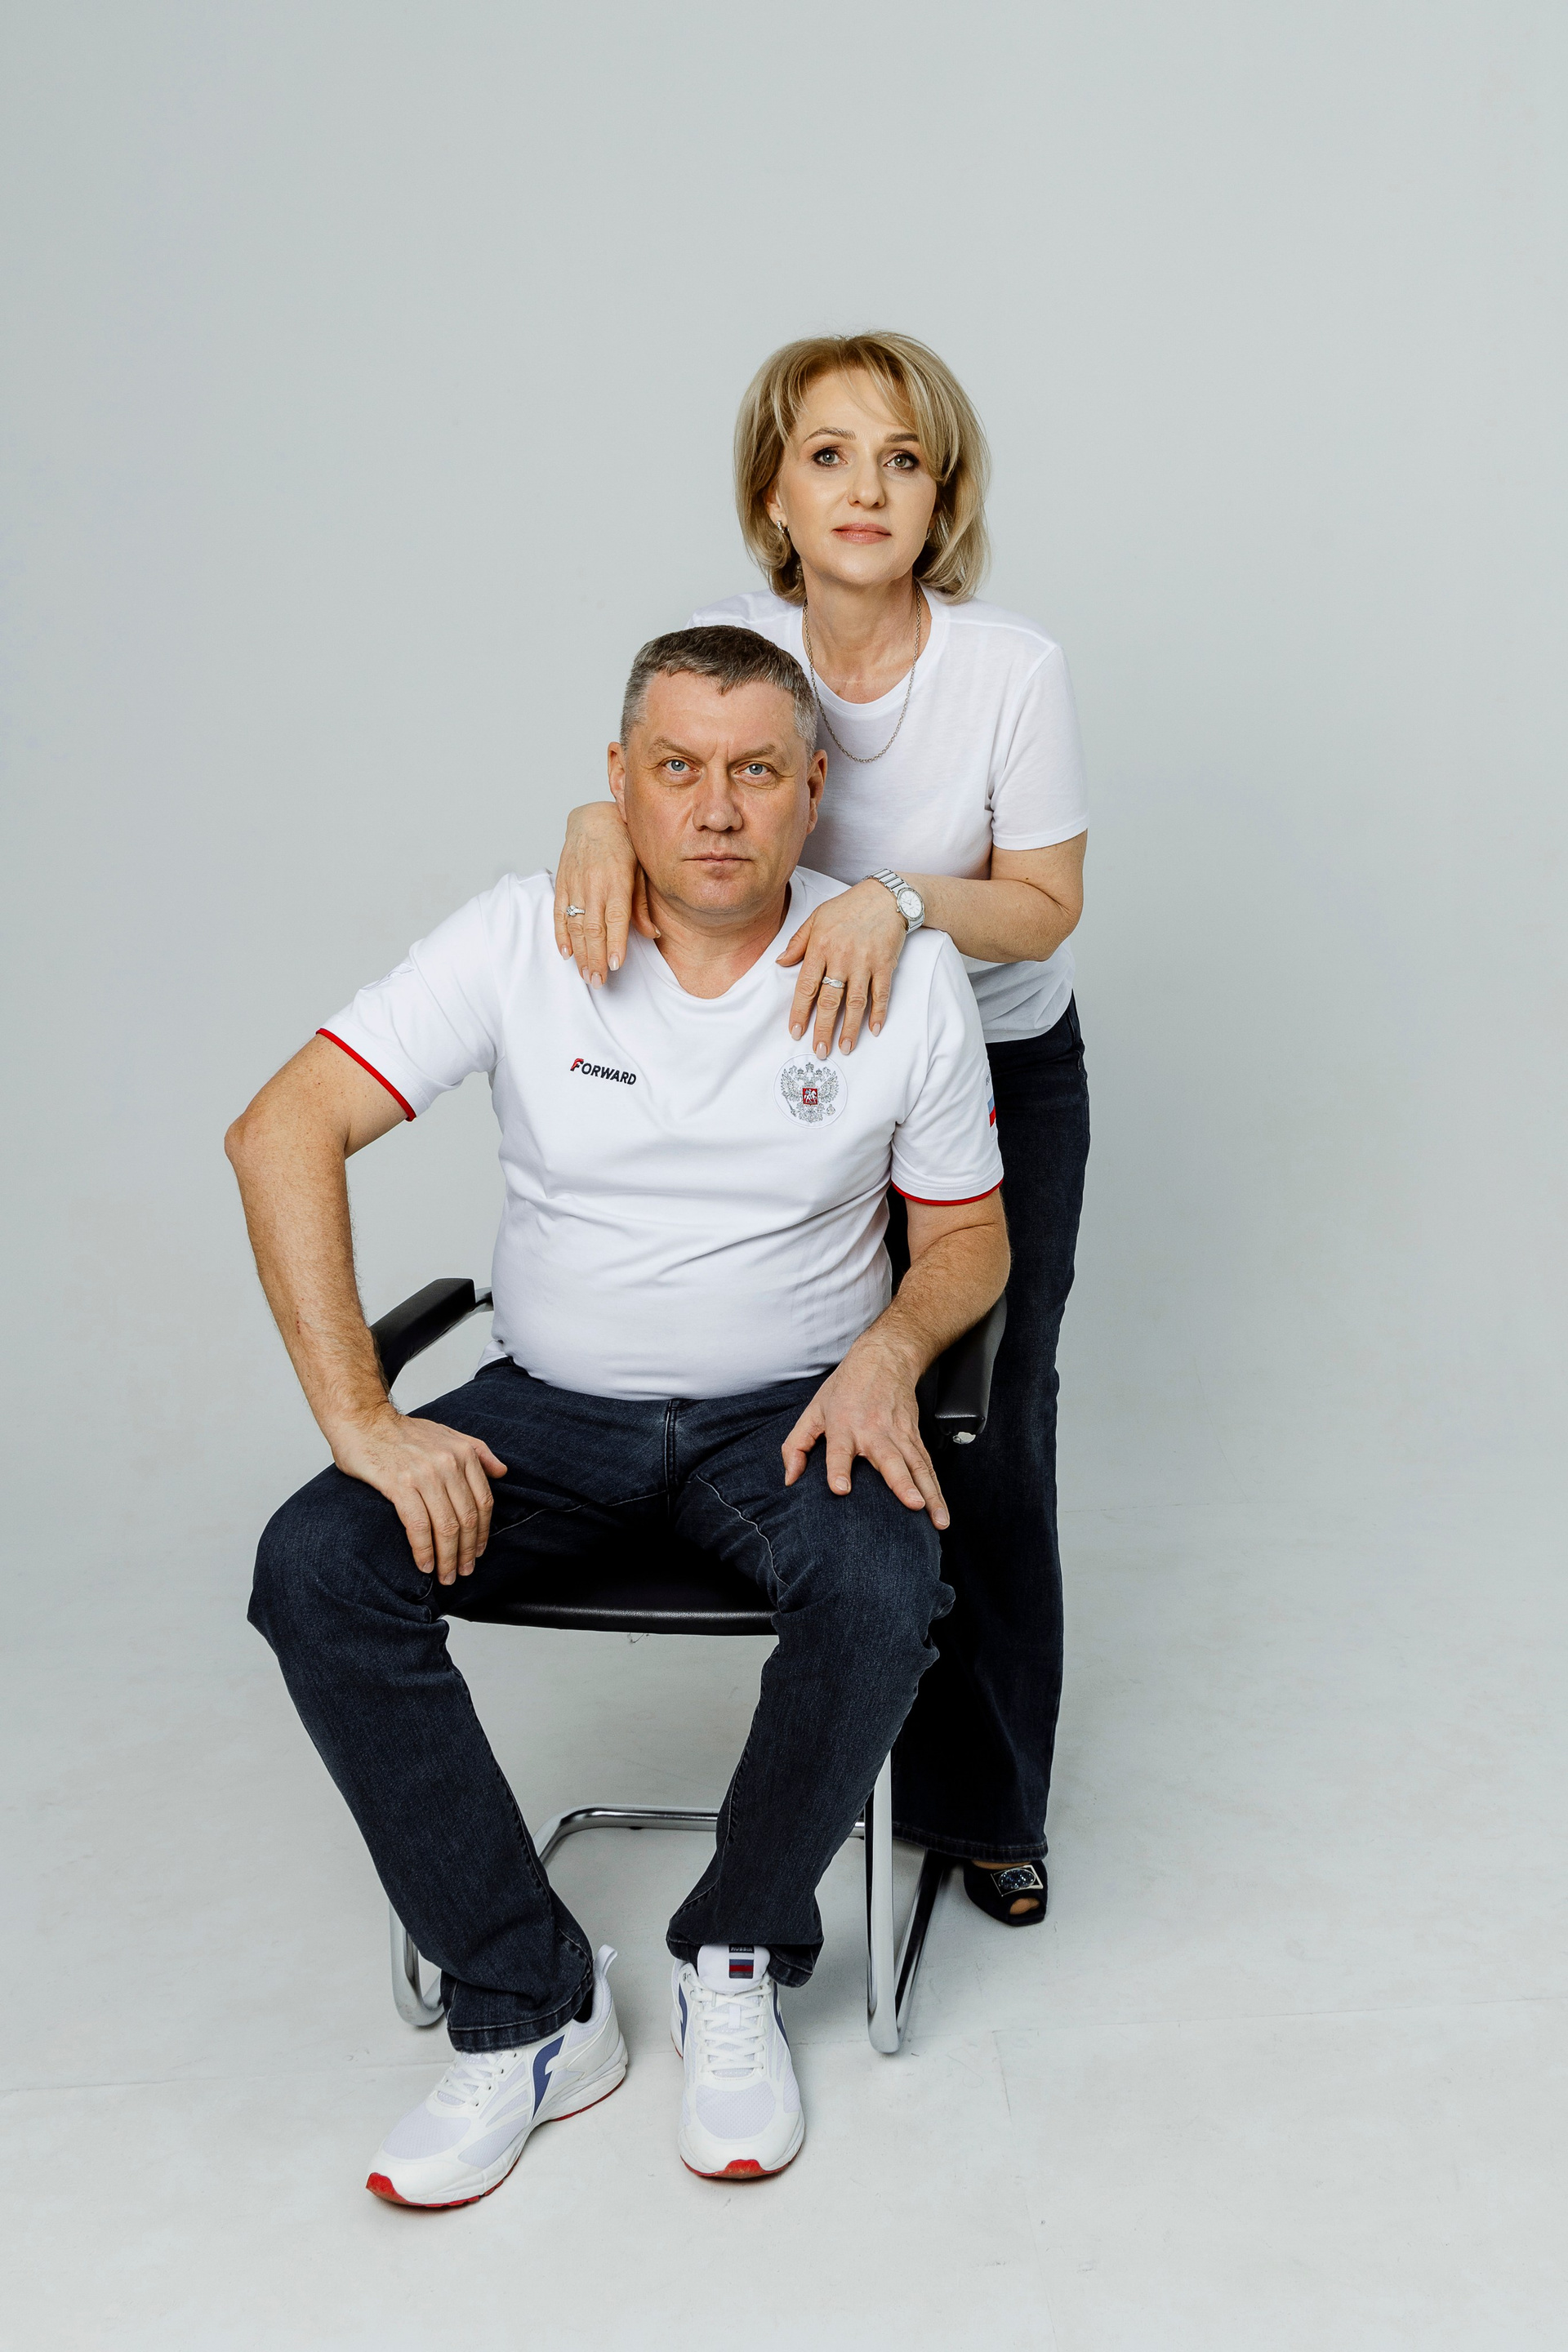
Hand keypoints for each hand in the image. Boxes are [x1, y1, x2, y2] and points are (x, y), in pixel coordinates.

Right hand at [330, 1406, 508, 1584]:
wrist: (362, 1419)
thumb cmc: (402, 1431)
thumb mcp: (447, 1434)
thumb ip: (477, 1451)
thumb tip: (502, 1472)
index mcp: (463, 1453)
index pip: (483, 1502)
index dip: (482, 1532)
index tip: (479, 1551)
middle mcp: (448, 1463)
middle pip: (466, 1518)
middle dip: (467, 1552)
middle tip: (463, 1571)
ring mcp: (424, 1475)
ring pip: (445, 1526)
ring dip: (447, 1558)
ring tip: (445, 1575)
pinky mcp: (399, 1485)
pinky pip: (418, 1526)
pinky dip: (424, 1550)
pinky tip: (424, 1564)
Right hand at [553, 803, 656, 985]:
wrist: (594, 818)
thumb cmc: (624, 844)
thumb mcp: (642, 869)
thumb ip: (643, 903)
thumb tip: (653, 934)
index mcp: (617, 880)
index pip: (615, 917)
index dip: (615, 942)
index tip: (615, 965)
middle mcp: (594, 884)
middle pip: (593, 928)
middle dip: (595, 957)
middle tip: (598, 981)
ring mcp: (575, 884)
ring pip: (575, 925)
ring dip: (580, 953)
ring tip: (585, 975)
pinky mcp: (562, 883)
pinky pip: (558, 912)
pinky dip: (560, 934)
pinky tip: (566, 953)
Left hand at [777, 879, 907, 1056]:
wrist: (885, 896)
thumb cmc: (848, 907)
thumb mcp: (816, 918)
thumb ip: (798, 942)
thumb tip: (781, 963)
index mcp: (820, 946)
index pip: (806, 986)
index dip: (800, 1011)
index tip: (795, 1031)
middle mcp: (842, 956)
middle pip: (830, 1000)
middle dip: (823, 1028)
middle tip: (819, 1051)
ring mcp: (865, 962)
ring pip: (855, 1001)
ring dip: (850, 1027)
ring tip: (845, 1048)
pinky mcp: (885, 964)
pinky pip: (881, 993)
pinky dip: (878, 1012)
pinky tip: (873, 1029)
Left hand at [780, 1332, 948, 1527]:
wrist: (884, 1359)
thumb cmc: (845, 1387)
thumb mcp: (813, 1410)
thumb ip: (796, 1445)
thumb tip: (790, 1479)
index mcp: (844, 1425)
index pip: (839, 1449)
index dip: (838, 1469)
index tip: (841, 1489)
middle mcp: (874, 1431)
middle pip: (890, 1459)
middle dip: (902, 1483)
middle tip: (913, 1504)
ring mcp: (899, 1434)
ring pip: (917, 1466)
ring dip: (929, 1494)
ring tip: (938, 1520)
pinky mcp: (915, 1437)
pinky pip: (928, 1466)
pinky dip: (937, 1489)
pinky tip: (941, 1510)